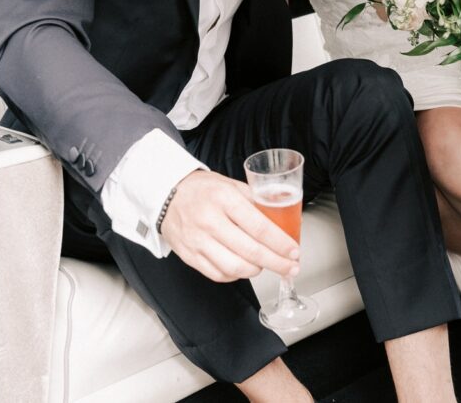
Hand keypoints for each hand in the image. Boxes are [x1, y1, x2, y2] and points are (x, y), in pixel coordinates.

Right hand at [159, 168, 299, 282]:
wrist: (166, 194)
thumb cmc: (202, 190)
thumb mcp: (231, 185)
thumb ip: (256, 202)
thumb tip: (285, 221)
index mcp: (223, 198)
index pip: (259, 227)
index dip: (281, 243)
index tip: (294, 251)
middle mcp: (209, 220)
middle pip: (252, 251)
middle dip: (278, 263)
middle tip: (291, 267)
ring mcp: (197, 240)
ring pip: (236, 267)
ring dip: (258, 270)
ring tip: (265, 265)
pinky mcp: (189, 255)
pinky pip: (220, 274)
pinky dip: (236, 274)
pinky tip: (243, 267)